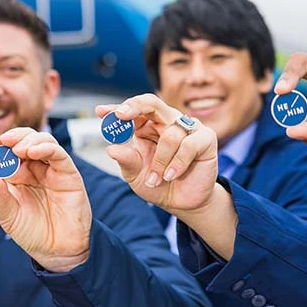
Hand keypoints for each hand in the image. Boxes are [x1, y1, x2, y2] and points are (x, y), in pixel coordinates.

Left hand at [0, 128, 90, 272]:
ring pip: (43, 142)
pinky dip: (46, 147)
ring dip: (29, 140)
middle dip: (13, 137)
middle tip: (3, 141)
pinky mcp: (68, 174)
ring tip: (18, 149)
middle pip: (25, 141)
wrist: (56, 252)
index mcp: (17, 177)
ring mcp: (52, 170)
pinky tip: (34, 151)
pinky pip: (59, 154)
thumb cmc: (32, 233)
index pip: (7, 153)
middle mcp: (34, 170)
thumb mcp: (7, 217)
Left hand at [94, 94, 218, 215]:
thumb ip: (127, 160)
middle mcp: (167, 121)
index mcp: (147, 126)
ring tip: (156, 179)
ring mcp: (188, 128)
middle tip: (121, 116)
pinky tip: (171, 175)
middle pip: (152, 103)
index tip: (101, 112)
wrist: (182, 203)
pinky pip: (188, 145)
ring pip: (169, 135)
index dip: (116, 108)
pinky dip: (177, 163)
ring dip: (160, 162)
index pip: (132, 110)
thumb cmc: (158, 184)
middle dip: (134, 107)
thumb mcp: (136, 175)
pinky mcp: (205, 138)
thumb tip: (112, 149)